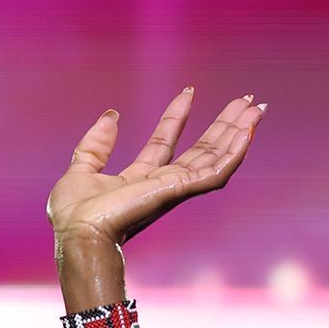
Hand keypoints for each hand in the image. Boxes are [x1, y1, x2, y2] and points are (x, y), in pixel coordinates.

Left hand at [46, 90, 263, 246]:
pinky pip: (215, 172)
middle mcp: (159, 185)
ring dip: (236, 132)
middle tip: (243, 100)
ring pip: (214, 158)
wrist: (78, 233)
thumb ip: (95, 144)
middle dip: (221, 125)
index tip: (188, 93)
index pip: (162, 145)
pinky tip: (248, 132)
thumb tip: (111, 115)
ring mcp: (172, 189)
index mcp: (135, 181)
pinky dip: (234, 153)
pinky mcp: (179, 191)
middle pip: (199, 151)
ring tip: (255, 107)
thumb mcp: (79, 170)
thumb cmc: (73, 216)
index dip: (175, 118)